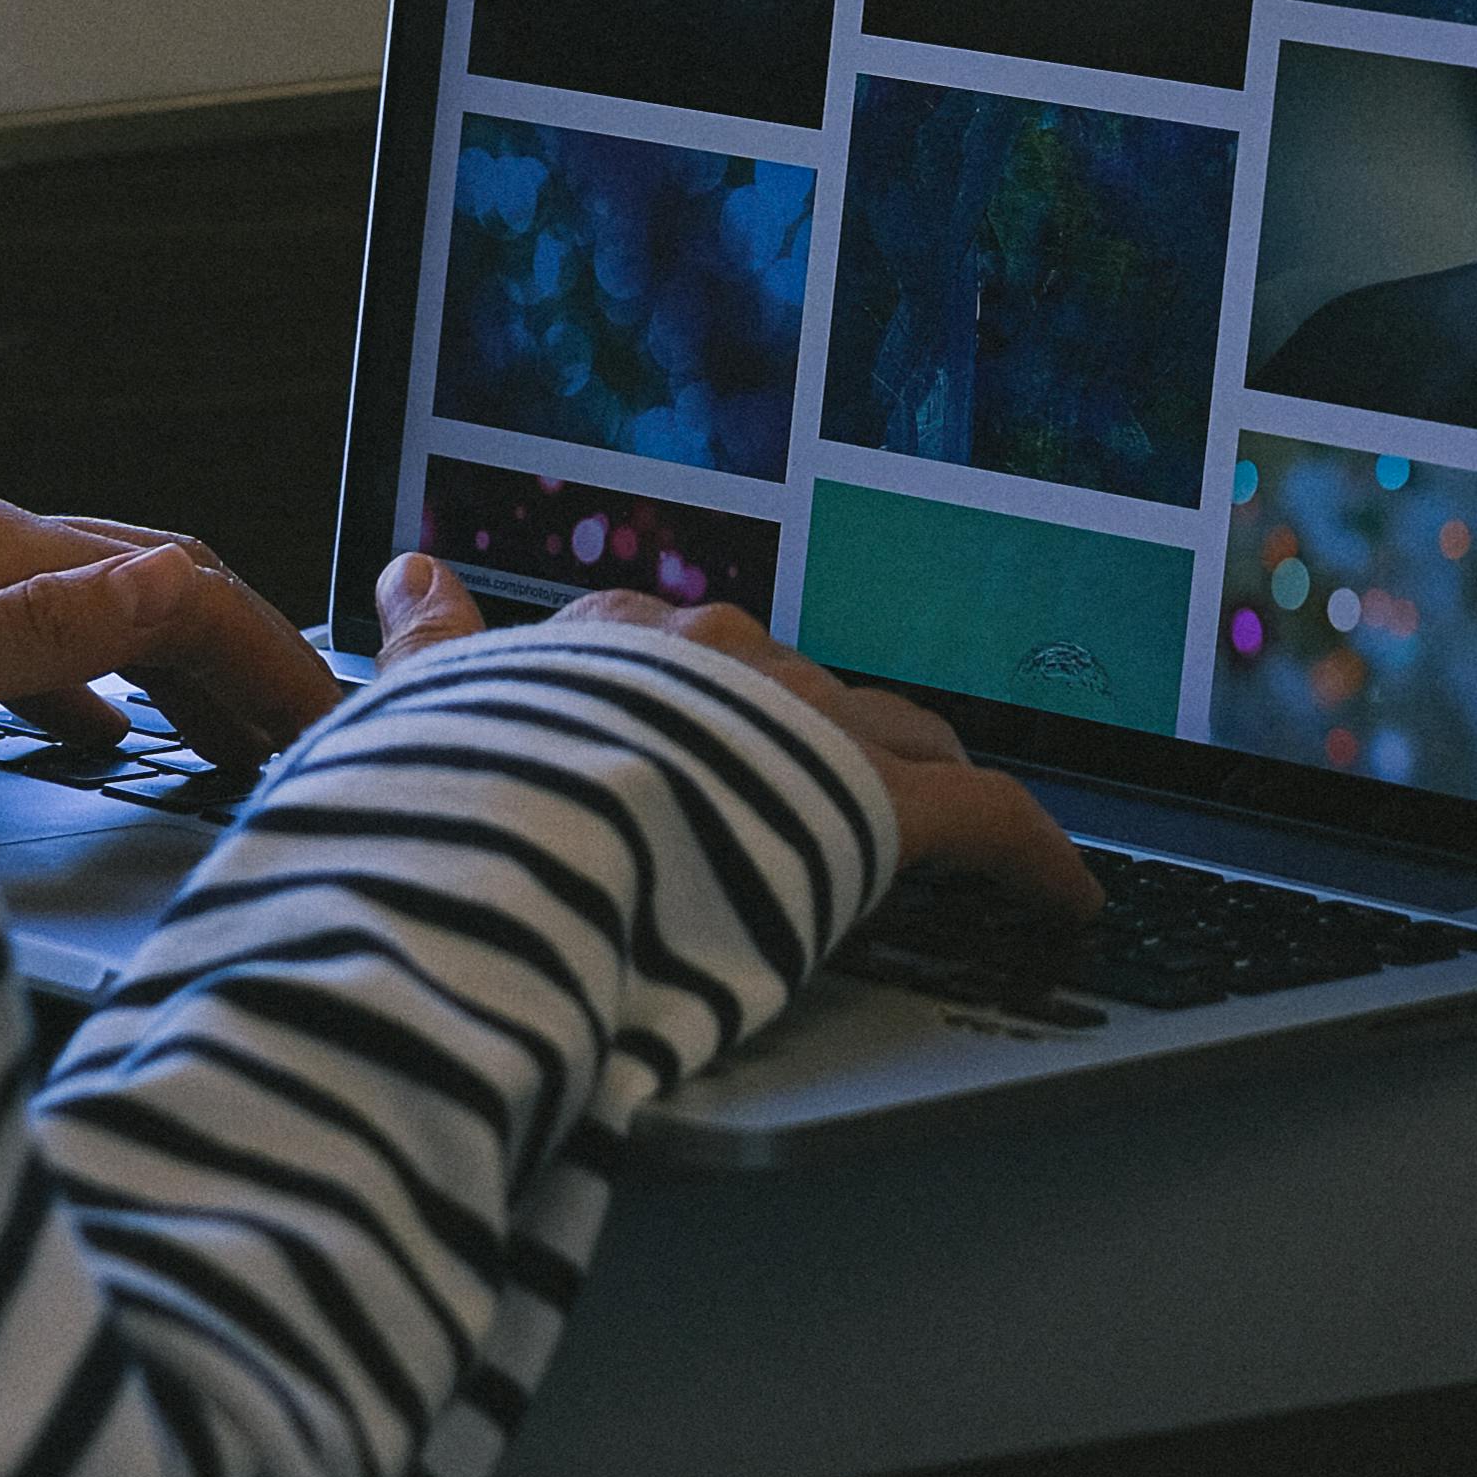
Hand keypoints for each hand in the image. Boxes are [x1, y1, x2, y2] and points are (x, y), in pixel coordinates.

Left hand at [0, 493, 343, 759]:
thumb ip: (30, 629)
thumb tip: (176, 581)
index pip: (178, 587)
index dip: (268, 654)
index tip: (327, 725)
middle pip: (151, 585)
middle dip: (245, 658)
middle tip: (307, 740)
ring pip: (93, 607)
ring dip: (179, 671)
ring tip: (232, 741)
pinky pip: (26, 633)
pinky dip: (96, 680)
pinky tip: (99, 727)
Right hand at [370, 555, 1100, 919]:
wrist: (508, 834)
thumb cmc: (447, 796)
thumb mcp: (409, 718)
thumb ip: (429, 652)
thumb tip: (411, 573)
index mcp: (611, 646)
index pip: (691, 662)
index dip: (719, 709)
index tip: (725, 743)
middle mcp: (721, 662)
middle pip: (804, 695)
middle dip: (827, 743)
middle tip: (838, 803)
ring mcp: (806, 727)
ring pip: (898, 737)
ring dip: (920, 780)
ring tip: (947, 840)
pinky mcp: (882, 804)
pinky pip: (989, 823)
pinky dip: (1036, 861)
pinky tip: (1068, 903)